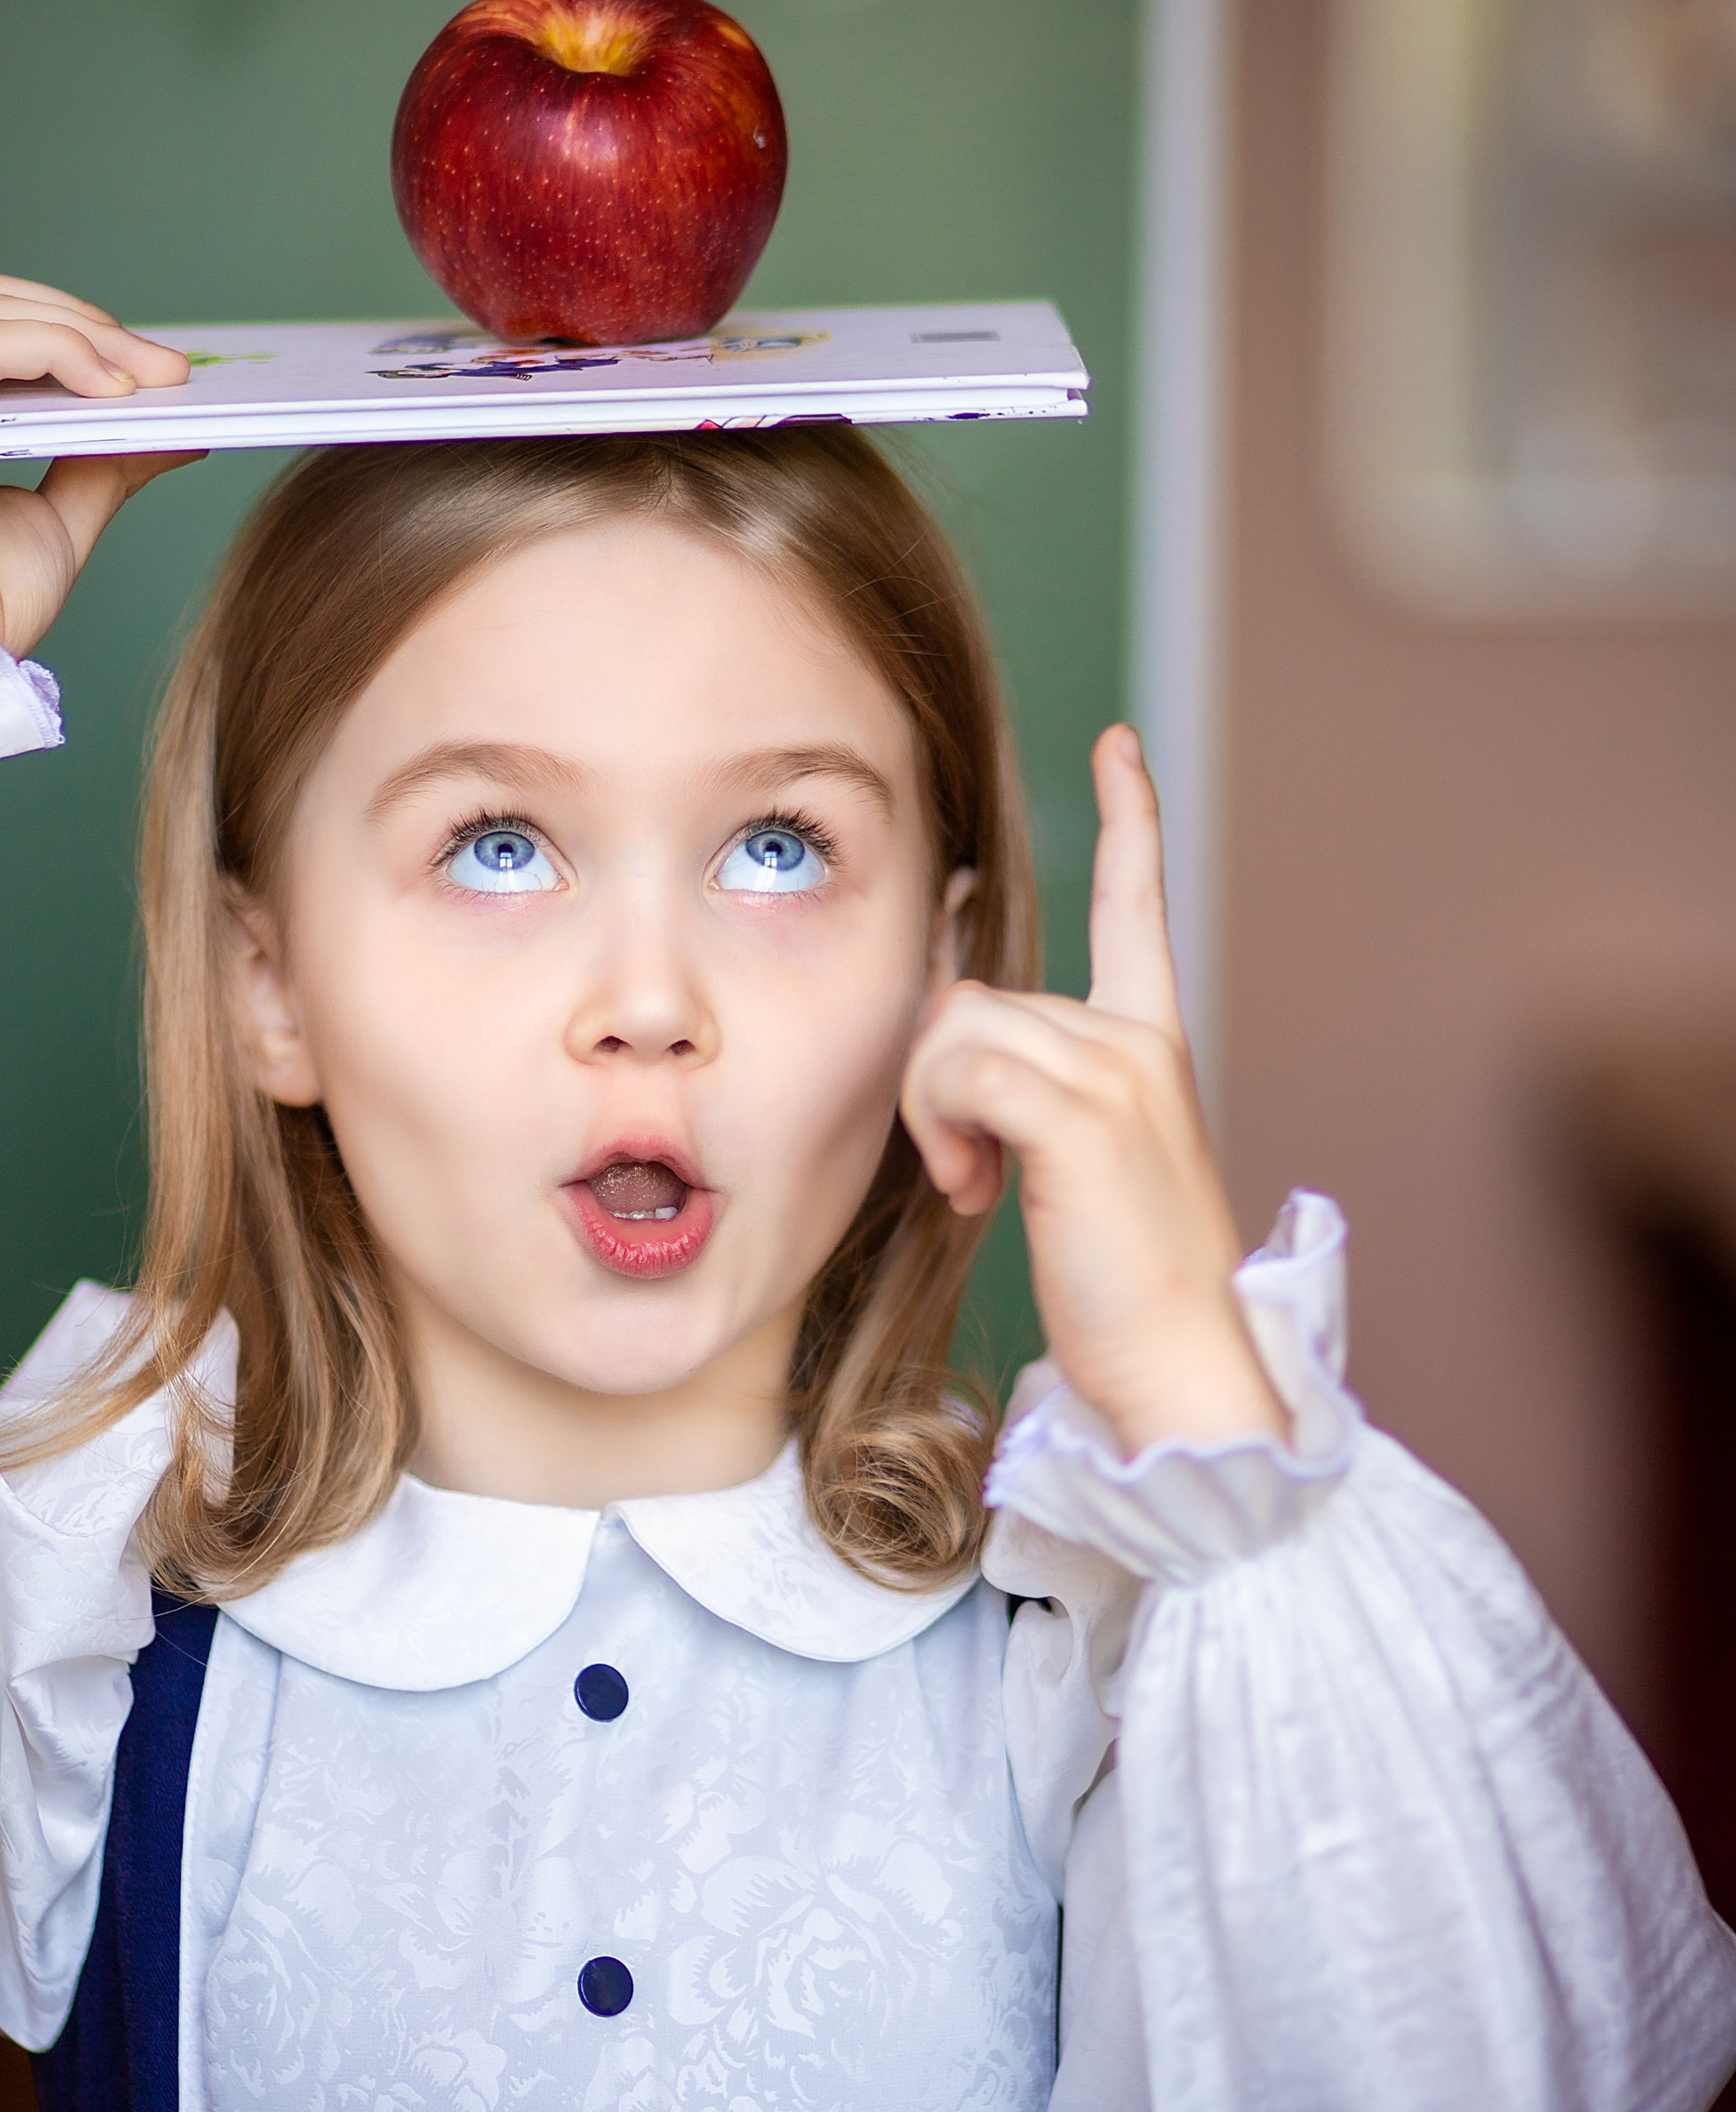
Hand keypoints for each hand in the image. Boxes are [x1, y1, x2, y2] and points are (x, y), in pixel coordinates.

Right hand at [0, 274, 201, 656]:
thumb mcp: (62, 519)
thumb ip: (104, 462)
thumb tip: (174, 428)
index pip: (5, 335)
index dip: (86, 340)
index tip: (165, 372)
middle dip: (93, 327)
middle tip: (171, 370)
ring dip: (85, 334)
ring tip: (149, 378)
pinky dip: (56, 349)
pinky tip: (110, 386)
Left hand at [901, 725, 1286, 1454]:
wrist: (1179, 1367)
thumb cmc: (1122, 1291)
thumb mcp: (1070, 1166)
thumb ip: (1021, 1083)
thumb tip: (953, 1018)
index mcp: (1152, 1046)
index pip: (1136, 910)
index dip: (1131, 824)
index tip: (1120, 745)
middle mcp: (1140, 1040)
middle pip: (972, 1000)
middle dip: (938, 1084)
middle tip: (973, 1173)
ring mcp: (1118, 1067)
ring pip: (954, 1032)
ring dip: (932, 1115)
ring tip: (980, 1188)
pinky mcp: (1083, 1106)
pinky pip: (957, 1070)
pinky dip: (941, 1131)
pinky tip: (980, 1192)